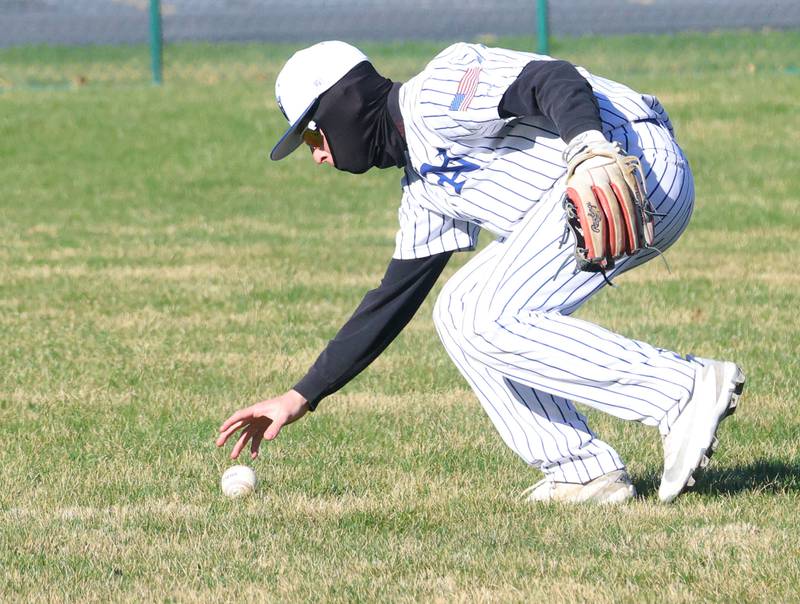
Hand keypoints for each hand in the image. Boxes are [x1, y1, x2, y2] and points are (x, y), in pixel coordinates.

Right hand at [216, 390, 309, 459]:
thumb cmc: (290, 406)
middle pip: (238, 426)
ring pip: (247, 434)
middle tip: (219, 445)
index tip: (220, 431)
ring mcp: (261, 422)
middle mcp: (256, 416)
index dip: (229, 423)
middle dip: (228, 435)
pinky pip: (257, 438)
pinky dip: (255, 447)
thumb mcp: (283, 416)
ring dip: (240, 445)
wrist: (300, 402)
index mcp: (256, 410)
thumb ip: (275, 427)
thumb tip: (266, 439)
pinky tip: (254, 456)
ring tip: (234, 457)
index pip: (239, 416)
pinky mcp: (267, 427)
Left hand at [562, 130, 651, 269]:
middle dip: (614, 238)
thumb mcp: (571, 194)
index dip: (596, 238)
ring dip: (631, 233)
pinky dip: (645, 222)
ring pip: (629, 207)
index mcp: (582, 184)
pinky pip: (641, 201)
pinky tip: (647, 239)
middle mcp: (602, 178)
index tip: (597, 256)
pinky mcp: (632, 176)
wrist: (590, 149)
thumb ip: (577, 215)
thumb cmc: (578, 181)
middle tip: (615, 256)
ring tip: (631, 251)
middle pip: (612, 212)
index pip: (590, 215)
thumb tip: (585, 246)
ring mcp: (619, 175)